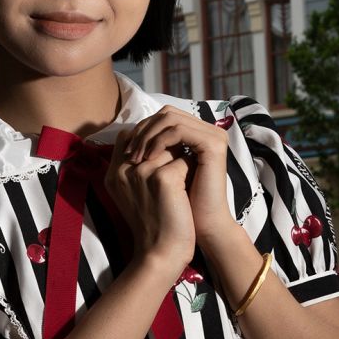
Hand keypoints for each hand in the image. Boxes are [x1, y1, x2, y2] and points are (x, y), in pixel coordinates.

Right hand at [105, 126, 194, 280]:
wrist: (160, 253)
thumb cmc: (153, 224)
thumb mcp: (133, 194)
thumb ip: (136, 167)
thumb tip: (156, 140)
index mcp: (113, 174)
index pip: (129, 136)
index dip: (148, 141)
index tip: (160, 160)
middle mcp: (123, 170)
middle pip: (151, 138)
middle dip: (166, 152)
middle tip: (172, 181)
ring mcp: (142, 172)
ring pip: (170, 147)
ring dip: (179, 161)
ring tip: (177, 189)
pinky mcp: (162, 178)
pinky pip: (184, 160)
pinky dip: (189, 174)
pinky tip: (184, 194)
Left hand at [122, 106, 233, 246]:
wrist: (203, 225)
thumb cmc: (180, 203)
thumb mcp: (160, 171)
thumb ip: (151, 150)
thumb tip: (124, 133)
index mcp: (196, 134)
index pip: (163, 117)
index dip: (142, 130)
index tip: (125, 151)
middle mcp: (207, 130)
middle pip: (166, 113)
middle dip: (143, 131)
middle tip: (128, 153)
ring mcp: (213, 135)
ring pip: (170, 118)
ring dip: (147, 136)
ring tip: (135, 158)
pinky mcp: (213, 144)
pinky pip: (179, 131)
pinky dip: (159, 141)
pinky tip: (148, 158)